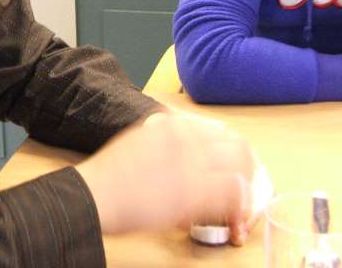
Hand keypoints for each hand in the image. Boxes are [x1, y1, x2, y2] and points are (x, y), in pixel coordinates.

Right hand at [75, 112, 253, 244]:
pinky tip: (232, 217)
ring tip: (238, 203)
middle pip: (237, 145)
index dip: (229, 151)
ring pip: (241, 167)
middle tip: (242, 186)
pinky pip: (233, 194)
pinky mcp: (194, 192)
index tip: (228, 167)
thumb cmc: (109, 174)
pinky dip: (238, 206)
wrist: (95, 193)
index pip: (219, 131)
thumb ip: (165, 140)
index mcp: (171, 124)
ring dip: (246, 185)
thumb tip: (187, 152)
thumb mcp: (138, 141)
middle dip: (246, 166)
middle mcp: (186, 138)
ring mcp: (192, 162)